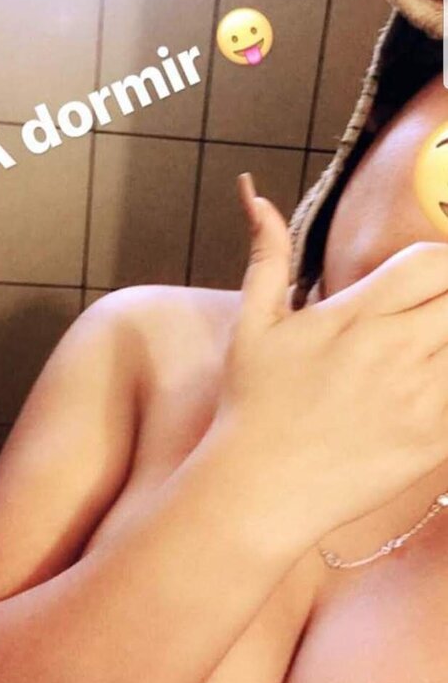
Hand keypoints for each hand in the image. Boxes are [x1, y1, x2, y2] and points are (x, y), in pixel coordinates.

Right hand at [216, 173, 447, 537]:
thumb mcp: (253, 322)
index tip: (434, 275)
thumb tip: (254, 193)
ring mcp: (421, 398)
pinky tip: (434, 380)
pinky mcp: (434, 441)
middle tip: (434, 313)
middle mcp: (397, 350)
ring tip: (433, 347)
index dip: (443, 260)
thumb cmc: (253, 404)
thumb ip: (267, 253)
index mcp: (358, 315)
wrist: (260, 489)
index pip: (431, 262)